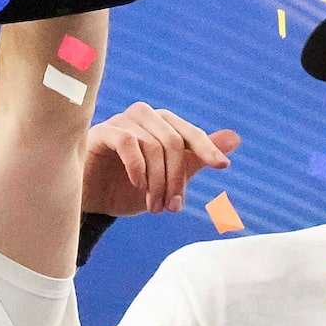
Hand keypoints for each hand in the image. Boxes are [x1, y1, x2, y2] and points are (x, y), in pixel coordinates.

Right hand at [83, 104, 239, 216]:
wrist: (90, 202)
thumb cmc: (128, 188)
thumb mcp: (168, 178)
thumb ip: (198, 158)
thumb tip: (235, 139)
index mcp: (161, 125)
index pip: (190, 132)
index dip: (208, 148)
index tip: (223, 166)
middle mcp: (143, 117)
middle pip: (173, 141)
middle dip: (177, 178)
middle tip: (173, 207)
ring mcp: (121, 122)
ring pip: (153, 145)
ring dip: (158, 181)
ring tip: (155, 207)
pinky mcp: (102, 133)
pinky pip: (128, 142)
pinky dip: (138, 167)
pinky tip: (138, 186)